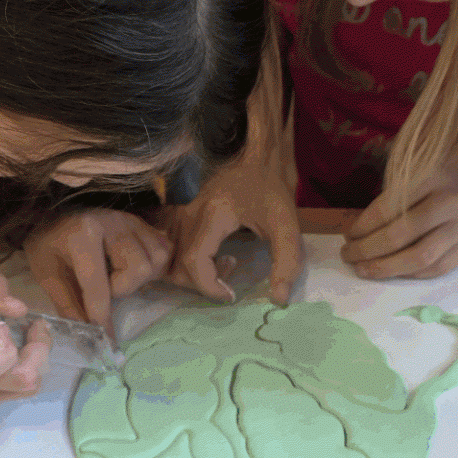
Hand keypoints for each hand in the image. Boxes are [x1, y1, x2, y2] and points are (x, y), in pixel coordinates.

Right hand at [0, 271, 49, 414]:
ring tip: (11, 340)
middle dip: (37, 354)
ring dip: (22, 364)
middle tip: (33, 332)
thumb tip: (19, 309)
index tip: (17, 321)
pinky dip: (3, 374)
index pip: (13, 361)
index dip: (24, 339)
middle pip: (26, 383)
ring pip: (15, 392)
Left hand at [25, 209, 171, 335]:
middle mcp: (113, 222)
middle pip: (139, 269)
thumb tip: (87, 335)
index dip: (101, 316)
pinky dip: (151, 265)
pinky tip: (131, 266)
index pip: (98, 285)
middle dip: (123, 287)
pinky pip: (163, 250)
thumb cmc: (49, 242)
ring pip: (156, 260)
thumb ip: (67, 303)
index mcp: (82, 234)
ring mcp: (132, 220)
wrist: (55, 210)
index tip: (105, 341)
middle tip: (105, 286)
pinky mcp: (143, 222)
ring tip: (117, 274)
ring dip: (138, 277)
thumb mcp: (47, 272)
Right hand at [163, 160, 301, 303]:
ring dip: (194, 275)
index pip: (195, 262)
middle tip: (229, 279)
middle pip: (177, 266)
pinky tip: (215, 255)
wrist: (257, 158)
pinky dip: (188, 263)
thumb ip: (287, 262)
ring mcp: (181, 214)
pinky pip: (172, 249)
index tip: (231, 294)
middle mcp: (189, 214)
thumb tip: (279, 299)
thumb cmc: (271, 188)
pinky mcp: (180, 215)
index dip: (209, 287)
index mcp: (213, 215)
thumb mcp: (287, 225)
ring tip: (224, 266)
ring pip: (170, 260)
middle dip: (202, 285)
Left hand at [341, 164, 457, 279]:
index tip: (348, 233)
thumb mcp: (430, 159)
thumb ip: (403, 184)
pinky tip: (394, 273)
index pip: (389, 207)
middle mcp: (449, 203)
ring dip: (386, 268)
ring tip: (363, 269)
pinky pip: (440, 267)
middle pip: (399, 235)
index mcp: (434, 176)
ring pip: (419, 257)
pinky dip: (413, 273)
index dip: (363, 225)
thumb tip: (366, 220)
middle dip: (367, 249)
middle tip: (348, 255)